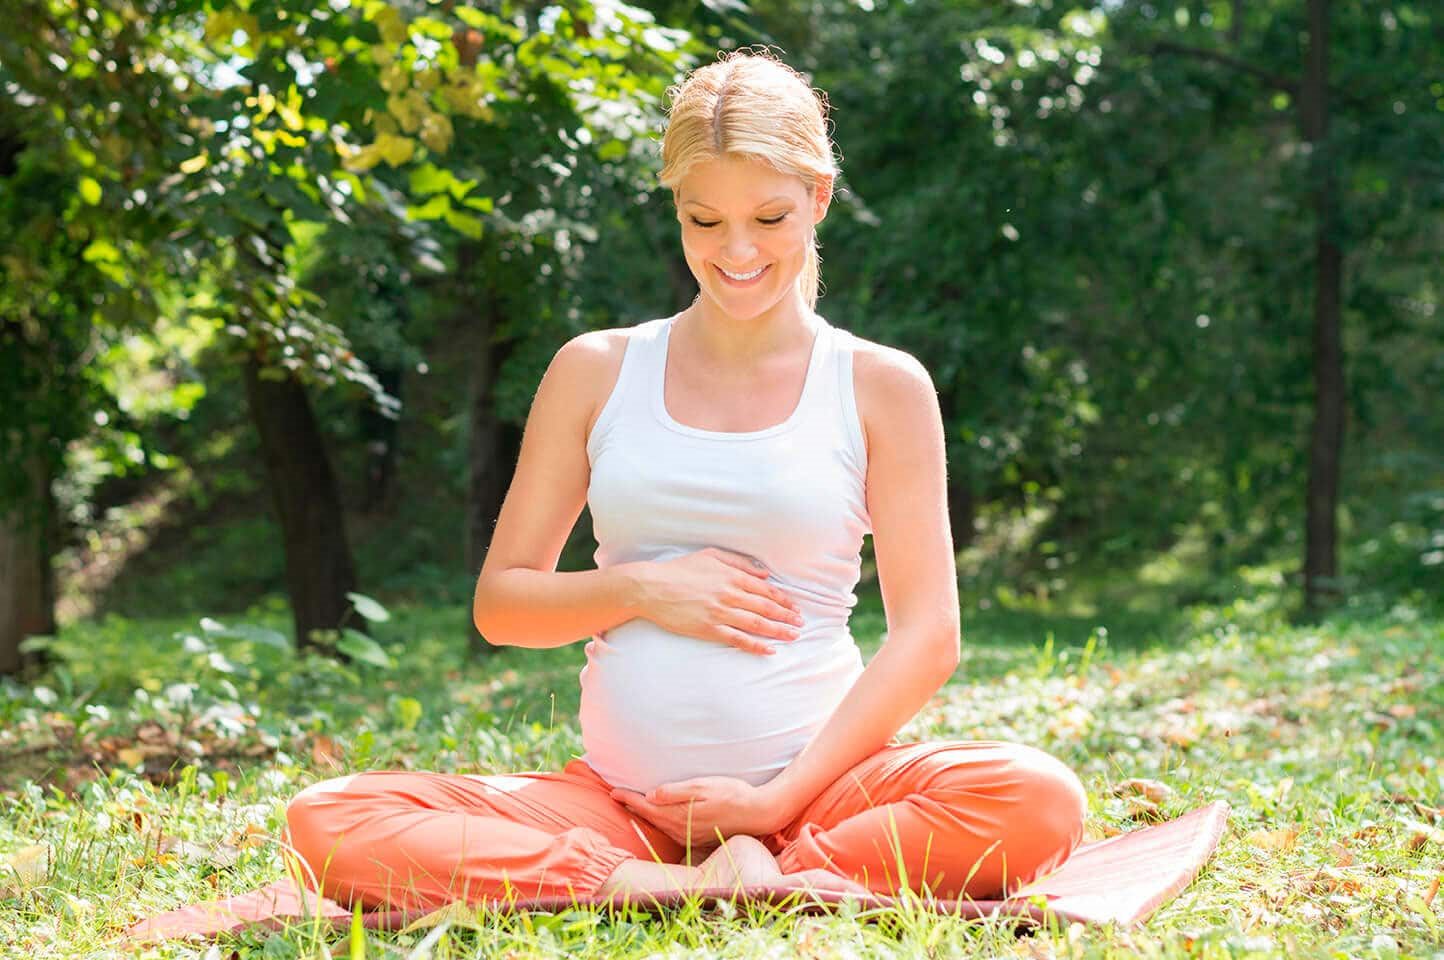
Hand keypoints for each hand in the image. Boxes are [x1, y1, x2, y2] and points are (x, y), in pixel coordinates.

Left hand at [610, 775, 787, 848]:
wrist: (758, 813)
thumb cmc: (732, 794)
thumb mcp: (705, 786)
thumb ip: (677, 792)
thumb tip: (650, 794)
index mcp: (679, 814)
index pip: (646, 806)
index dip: (628, 798)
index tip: (613, 791)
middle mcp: (680, 828)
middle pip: (649, 817)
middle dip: (631, 806)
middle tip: (615, 796)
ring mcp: (688, 834)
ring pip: (658, 824)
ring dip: (643, 814)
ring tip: (630, 803)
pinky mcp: (696, 835)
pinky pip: (669, 828)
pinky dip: (657, 820)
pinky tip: (656, 814)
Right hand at [634, 547, 804, 655]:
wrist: (652, 587)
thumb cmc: (680, 570)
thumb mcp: (710, 556)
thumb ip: (739, 562)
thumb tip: (764, 573)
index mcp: (732, 576)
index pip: (766, 590)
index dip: (784, 600)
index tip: (795, 607)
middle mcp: (730, 595)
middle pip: (766, 608)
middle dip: (786, 617)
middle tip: (800, 624)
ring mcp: (720, 613)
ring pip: (757, 624)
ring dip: (778, 631)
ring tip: (793, 636)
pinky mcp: (709, 629)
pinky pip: (738, 639)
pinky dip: (756, 646)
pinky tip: (769, 650)